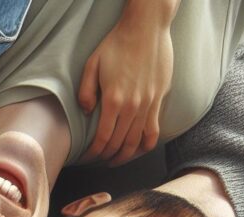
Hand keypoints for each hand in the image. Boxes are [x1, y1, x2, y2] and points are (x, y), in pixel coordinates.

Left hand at [79, 0, 175, 165]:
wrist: (147, 28)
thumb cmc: (117, 44)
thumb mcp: (92, 64)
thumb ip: (85, 91)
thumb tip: (87, 112)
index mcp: (113, 100)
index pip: (102, 139)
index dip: (94, 153)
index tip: (88, 157)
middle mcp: (131, 107)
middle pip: (118, 144)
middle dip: (107, 157)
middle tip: (100, 160)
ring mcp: (147, 105)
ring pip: (135, 142)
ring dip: (124, 156)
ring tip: (116, 160)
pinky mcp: (158, 101)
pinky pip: (153, 132)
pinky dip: (145, 146)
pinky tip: (137, 150)